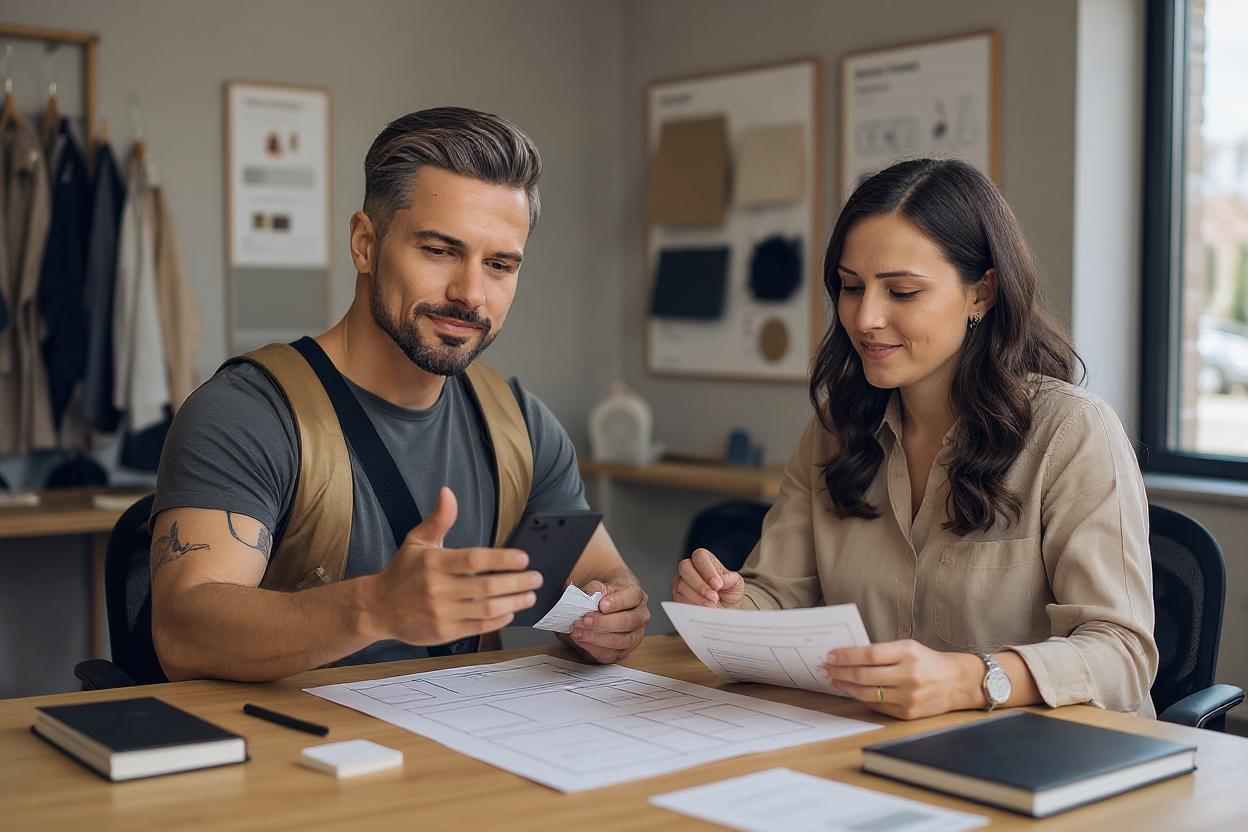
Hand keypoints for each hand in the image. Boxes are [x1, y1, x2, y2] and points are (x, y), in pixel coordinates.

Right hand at [370, 487, 541, 644]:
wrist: (378, 608)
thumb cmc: (403, 572)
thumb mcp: (417, 541)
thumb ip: (439, 519)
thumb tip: (448, 492)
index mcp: (434, 562)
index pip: (475, 559)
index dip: (503, 558)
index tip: (523, 558)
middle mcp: (438, 588)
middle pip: (487, 585)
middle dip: (517, 582)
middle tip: (535, 578)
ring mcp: (442, 612)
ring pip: (487, 609)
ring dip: (514, 602)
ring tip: (530, 595)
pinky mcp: (444, 632)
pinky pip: (479, 627)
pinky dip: (499, 619)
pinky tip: (510, 611)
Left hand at [567, 578, 649, 663]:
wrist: (602, 607)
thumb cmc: (604, 595)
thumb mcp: (600, 585)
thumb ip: (595, 588)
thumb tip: (590, 595)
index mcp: (637, 596)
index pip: (633, 597)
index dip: (618, 602)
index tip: (602, 605)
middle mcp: (640, 617)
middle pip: (627, 622)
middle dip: (603, 622)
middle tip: (585, 620)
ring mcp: (634, 636)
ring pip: (620, 641)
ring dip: (596, 637)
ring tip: (578, 631)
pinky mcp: (623, 651)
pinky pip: (610, 654)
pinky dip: (593, 648)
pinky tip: (581, 639)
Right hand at [671, 548, 744, 607]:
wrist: (726, 609)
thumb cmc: (730, 593)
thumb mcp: (736, 584)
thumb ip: (731, 578)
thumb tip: (721, 579)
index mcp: (705, 560)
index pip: (700, 556)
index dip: (707, 571)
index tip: (718, 585)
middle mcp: (691, 568)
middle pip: (685, 567)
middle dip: (700, 584)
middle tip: (713, 596)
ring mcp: (682, 581)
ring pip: (681, 584)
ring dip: (697, 596)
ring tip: (711, 603)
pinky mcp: (678, 594)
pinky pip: (679, 597)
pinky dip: (692, 603)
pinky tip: (703, 607)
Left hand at [821, 640, 983, 719]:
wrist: (957, 682)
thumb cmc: (927, 661)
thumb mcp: (908, 647)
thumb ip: (881, 652)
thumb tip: (847, 657)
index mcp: (909, 653)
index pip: (869, 654)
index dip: (846, 656)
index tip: (830, 655)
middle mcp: (909, 675)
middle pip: (864, 675)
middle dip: (840, 672)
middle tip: (826, 668)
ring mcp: (909, 697)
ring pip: (867, 693)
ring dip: (846, 686)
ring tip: (835, 679)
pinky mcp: (908, 713)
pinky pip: (877, 706)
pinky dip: (861, 698)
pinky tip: (852, 690)